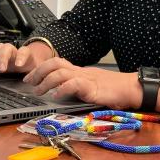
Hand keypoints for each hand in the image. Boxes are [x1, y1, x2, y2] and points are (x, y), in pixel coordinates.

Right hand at [0, 42, 49, 72]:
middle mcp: (14, 51)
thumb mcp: (38, 71)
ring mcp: (5, 52)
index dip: (21, 57)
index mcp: (26, 55)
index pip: (24, 51)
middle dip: (2, 58)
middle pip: (7, 48)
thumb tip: (35, 81)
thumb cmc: (34, 67)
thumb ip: (37, 75)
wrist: (30, 61)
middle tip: (1, 69)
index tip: (18, 65)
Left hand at [22, 58, 139, 109]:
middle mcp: (80, 71)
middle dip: (38, 72)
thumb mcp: (91, 85)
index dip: (41, 68)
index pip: (57, 62)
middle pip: (54, 64)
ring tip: (38, 91)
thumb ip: (77, 86)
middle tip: (28, 82)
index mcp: (79, 71)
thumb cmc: (113, 89)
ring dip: (45, 82)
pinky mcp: (91, 88)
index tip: (30, 78)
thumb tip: (61, 91)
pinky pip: (73, 84)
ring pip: (60, 73)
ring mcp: (85, 78)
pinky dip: (61, 89)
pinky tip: (55, 96)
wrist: (131, 88)